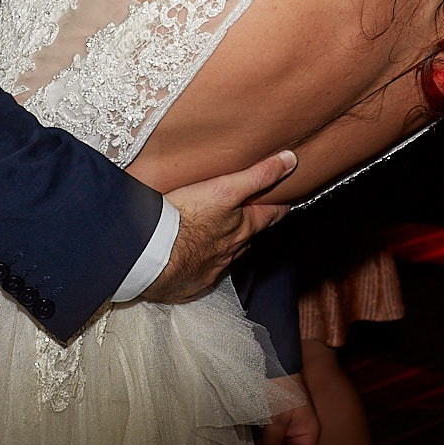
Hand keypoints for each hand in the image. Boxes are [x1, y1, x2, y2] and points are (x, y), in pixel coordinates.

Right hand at [145, 150, 297, 303]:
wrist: (152, 255)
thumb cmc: (187, 218)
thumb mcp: (225, 188)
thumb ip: (258, 175)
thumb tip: (290, 160)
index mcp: (243, 229)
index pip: (270, 216)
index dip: (279, 206)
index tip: (284, 201)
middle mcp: (232, 252)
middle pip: (249, 237)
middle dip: (251, 226)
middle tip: (251, 214)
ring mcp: (211, 270)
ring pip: (227, 256)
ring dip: (226, 245)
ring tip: (219, 234)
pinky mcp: (191, 283)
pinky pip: (202, 274)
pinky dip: (202, 265)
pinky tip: (193, 259)